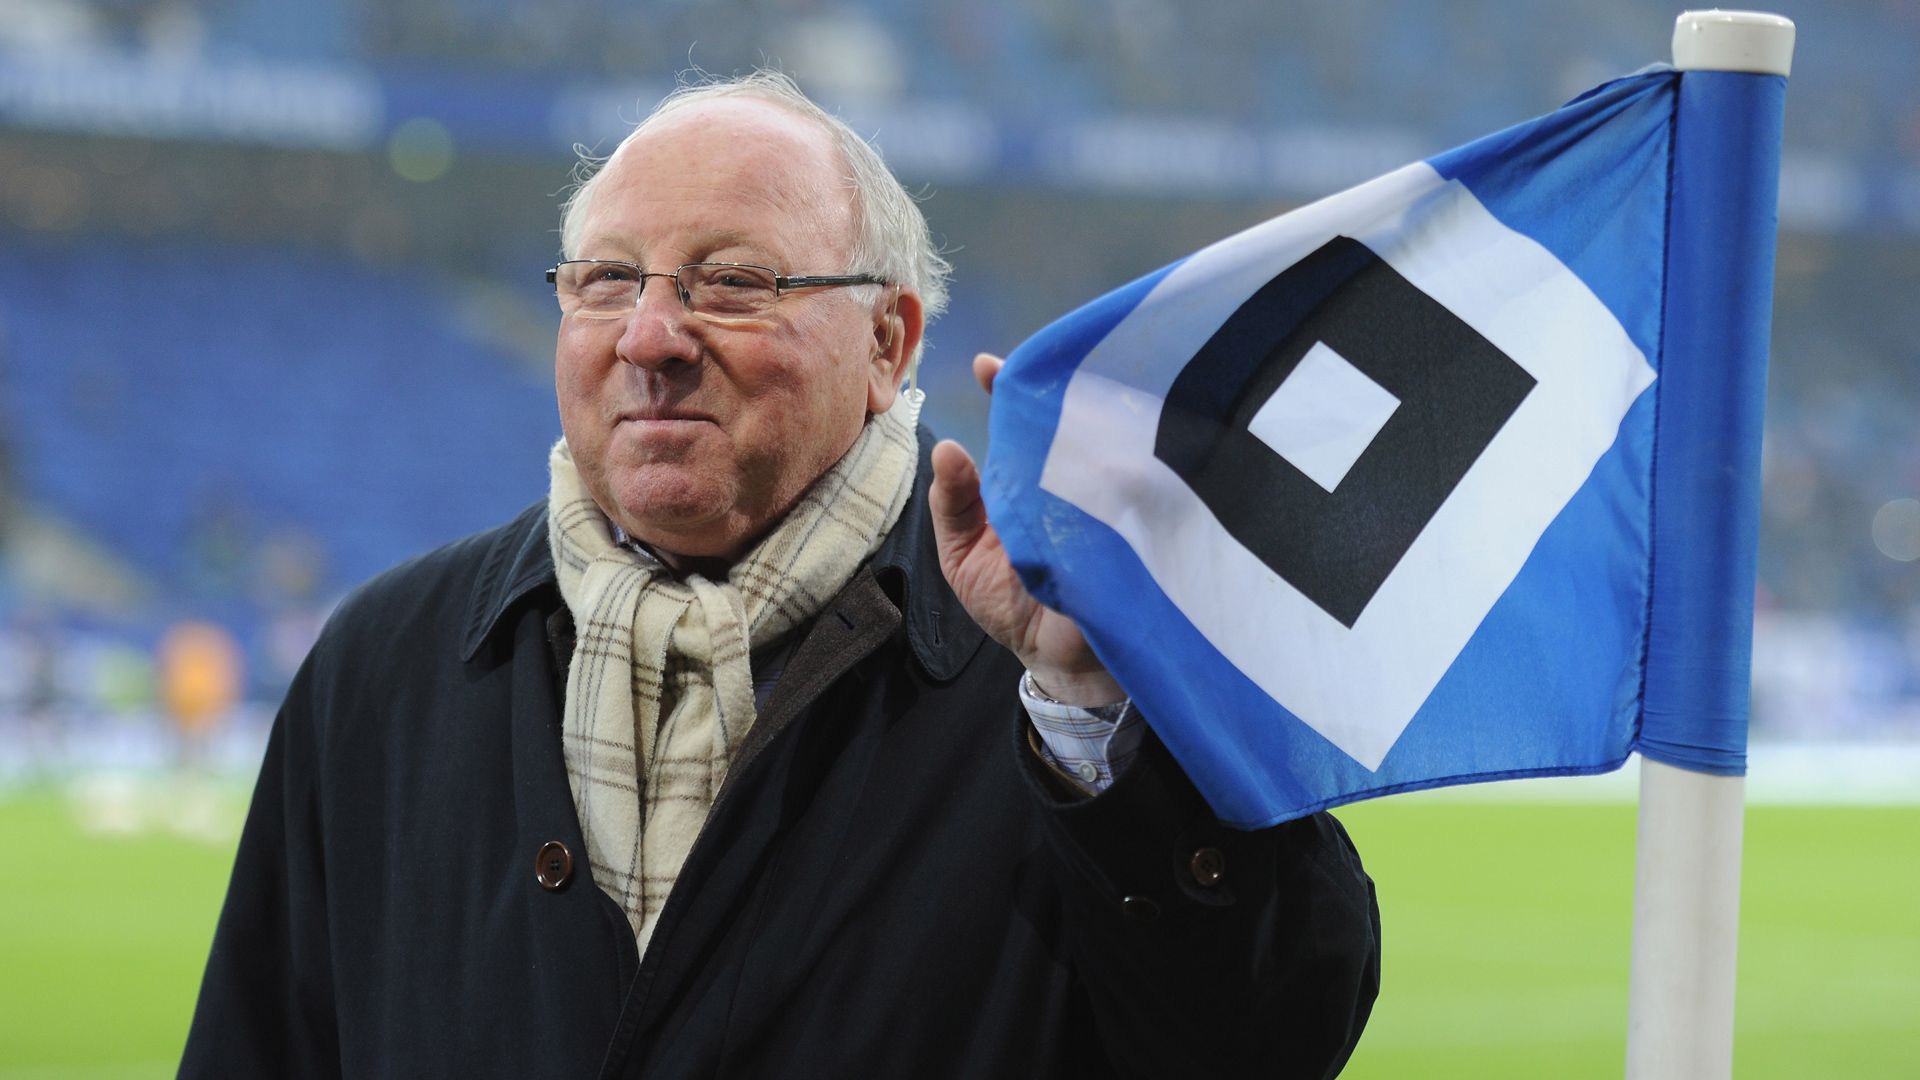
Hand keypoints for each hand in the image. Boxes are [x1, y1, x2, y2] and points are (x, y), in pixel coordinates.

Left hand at [929, 353, 1125, 706]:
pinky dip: (1120, 488)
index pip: (1020, 422)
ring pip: (1102, 454)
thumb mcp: (962, 554)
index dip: (1009, 387)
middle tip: (1046, 378)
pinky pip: (1131, 502)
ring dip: (1091, 435)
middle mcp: (1068, 480)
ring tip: (1078, 409)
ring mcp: (1104, 504)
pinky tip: (1112, 471)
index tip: (989, 365)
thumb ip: (952, 504)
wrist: (1059, 661)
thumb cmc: (1009, 603)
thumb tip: (948, 449)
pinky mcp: (1134, 533)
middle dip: (1058, 398)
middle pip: (1068, 426)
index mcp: (1027, 477)